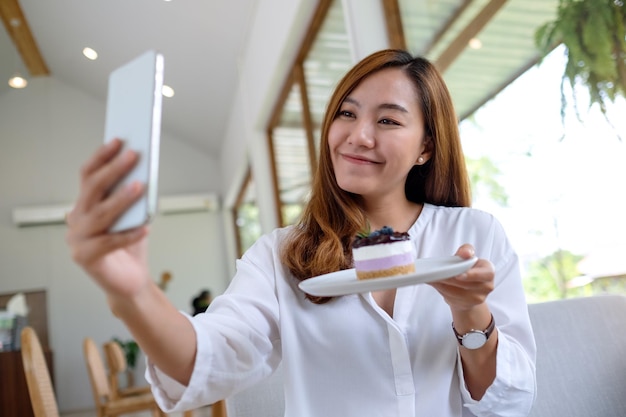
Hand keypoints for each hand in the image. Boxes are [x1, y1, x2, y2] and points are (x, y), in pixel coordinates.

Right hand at [65, 138, 150, 297]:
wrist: (130, 282)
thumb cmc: (131, 246)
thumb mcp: (133, 216)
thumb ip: (132, 197)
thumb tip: (143, 171)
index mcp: (84, 206)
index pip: (87, 175)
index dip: (102, 157)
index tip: (118, 140)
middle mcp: (76, 220)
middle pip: (93, 190)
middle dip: (114, 170)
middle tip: (133, 155)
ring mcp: (77, 241)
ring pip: (101, 215)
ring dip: (121, 198)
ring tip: (140, 186)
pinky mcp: (86, 259)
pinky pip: (110, 242)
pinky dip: (129, 234)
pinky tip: (146, 226)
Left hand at [429, 244, 494, 312]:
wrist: (469, 287)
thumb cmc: (468, 268)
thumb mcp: (468, 256)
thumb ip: (466, 250)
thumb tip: (464, 253)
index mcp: (489, 272)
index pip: (485, 274)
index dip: (472, 275)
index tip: (458, 275)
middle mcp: (486, 287)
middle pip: (465, 284)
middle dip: (450, 279)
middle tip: (436, 274)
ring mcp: (477, 298)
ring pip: (456, 292)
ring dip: (442, 285)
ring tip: (431, 277)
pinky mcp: (465, 305)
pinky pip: (451, 297)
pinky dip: (441, 290)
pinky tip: (434, 283)